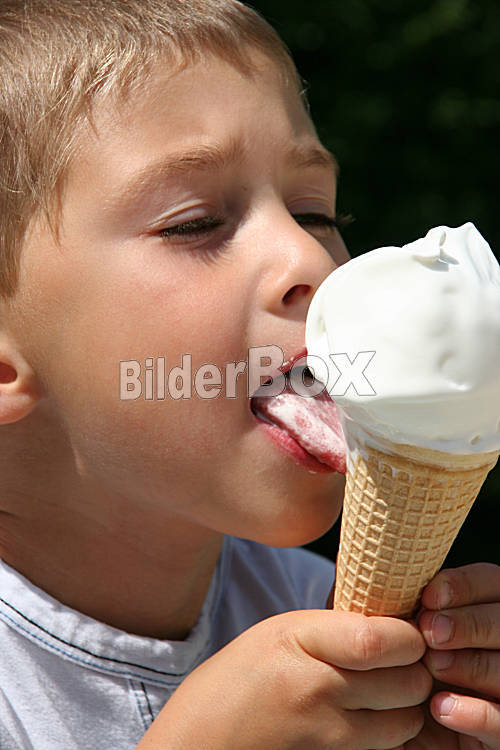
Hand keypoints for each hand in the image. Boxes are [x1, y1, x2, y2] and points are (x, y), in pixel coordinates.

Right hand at [136, 610, 430, 748]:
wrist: (193, 747)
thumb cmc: (232, 684)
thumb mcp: (276, 633)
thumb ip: (333, 627)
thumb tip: (392, 617)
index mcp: (298, 642)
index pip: (381, 640)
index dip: (409, 636)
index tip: (406, 632)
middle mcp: (315, 691)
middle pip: (406, 683)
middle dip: (416, 671)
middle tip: (402, 662)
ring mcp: (325, 737)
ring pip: (405, 722)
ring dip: (406, 706)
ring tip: (383, 692)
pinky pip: (384, 749)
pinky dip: (388, 735)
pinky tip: (366, 719)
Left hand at [406, 563, 499, 749]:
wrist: (404, 725)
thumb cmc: (403, 666)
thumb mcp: (405, 632)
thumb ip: (404, 608)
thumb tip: (374, 580)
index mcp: (484, 608)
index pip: (490, 582)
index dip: (464, 586)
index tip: (428, 597)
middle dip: (467, 624)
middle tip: (431, 632)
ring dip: (470, 665)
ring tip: (432, 666)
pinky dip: (475, 713)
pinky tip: (441, 707)